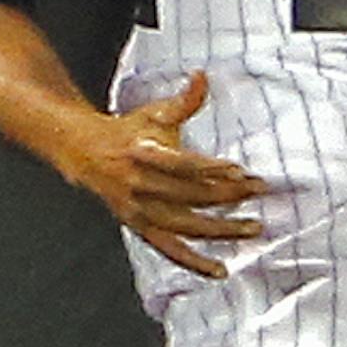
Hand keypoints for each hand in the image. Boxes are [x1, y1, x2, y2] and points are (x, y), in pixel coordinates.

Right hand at [61, 67, 262, 278]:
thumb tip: (203, 76)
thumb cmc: (128, 131)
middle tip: (260, 191)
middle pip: (190, 196)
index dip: (212, 169)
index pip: (183, 165)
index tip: (241, 170)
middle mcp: (140, 186)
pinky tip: (220, 269)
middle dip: (229, 195)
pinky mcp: (140, 228)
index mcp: (143, 153)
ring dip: (221, 229)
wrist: (86, 154)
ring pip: (185, 227)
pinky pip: (170, 250)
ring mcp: (139, 212)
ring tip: (253, 228)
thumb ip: (184, 101)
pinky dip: (194, 262)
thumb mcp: (154, 113)